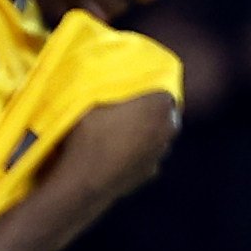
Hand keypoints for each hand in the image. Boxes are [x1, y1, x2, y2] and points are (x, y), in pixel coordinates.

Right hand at [46, 89, 179, 208]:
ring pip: (154, 134)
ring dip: (141, 131)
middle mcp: (168, 125)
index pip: (161, 83)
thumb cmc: (85, 134)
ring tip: (114, 132)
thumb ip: (100, 82)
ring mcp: (160, 151)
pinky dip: (134, 153)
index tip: (127, 86)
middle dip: (145, 108)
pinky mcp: (149, 172)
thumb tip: (96, 67)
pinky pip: (144, 155)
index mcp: (159, 101)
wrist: (82, 183)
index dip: (143, 84)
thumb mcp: (86, 98)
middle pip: (160, 110)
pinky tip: (113, 154)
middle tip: (121, 108)